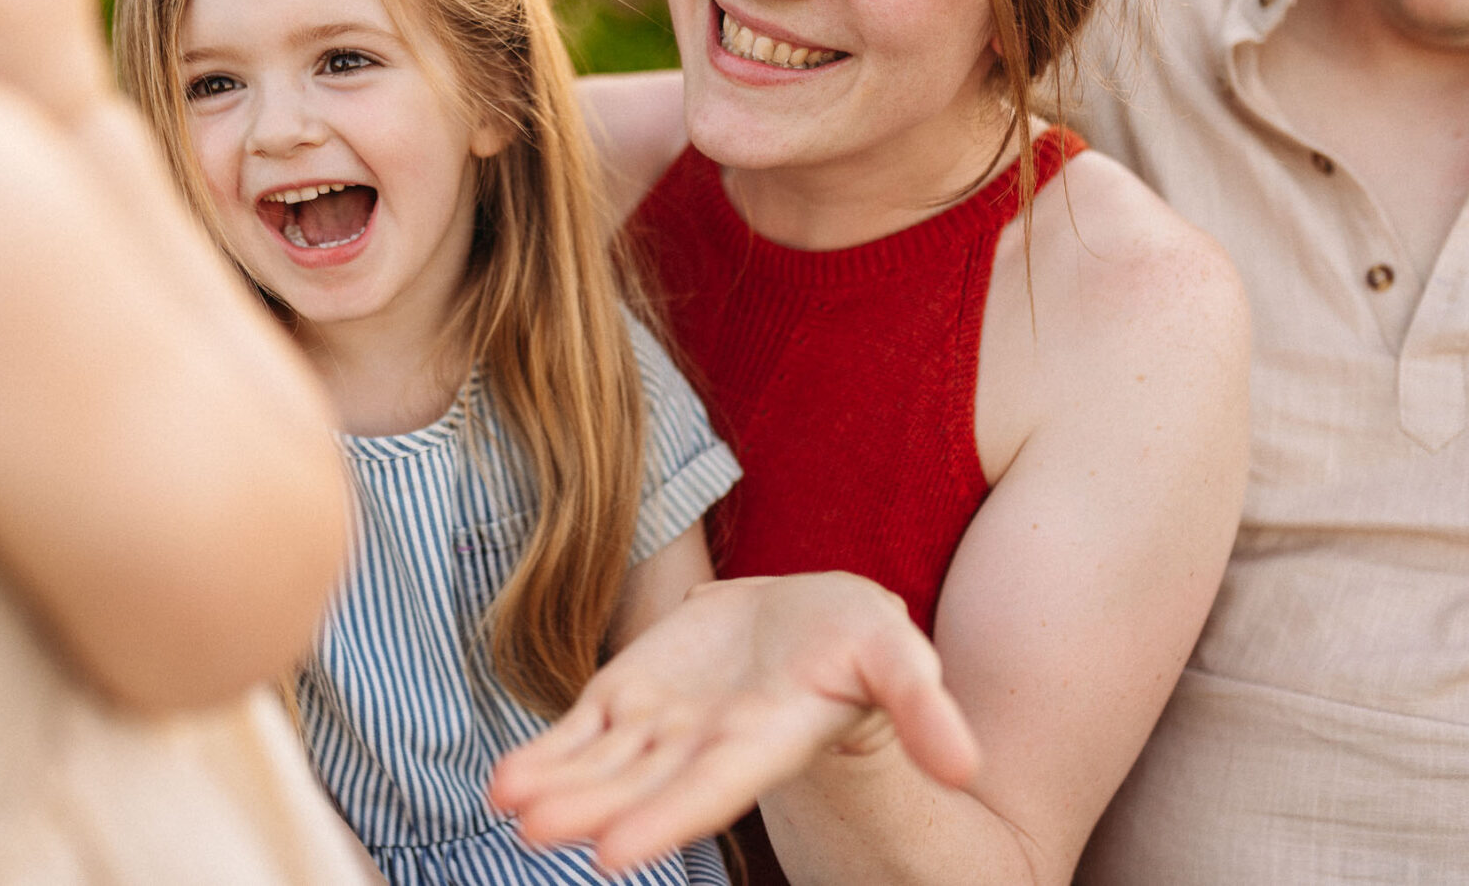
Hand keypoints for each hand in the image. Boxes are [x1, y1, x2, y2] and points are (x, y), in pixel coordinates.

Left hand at [489, 573, 979, 872]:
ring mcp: (658, 725)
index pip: (712, 788)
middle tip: (535, 832)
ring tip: (507, 804)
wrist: (800, 615)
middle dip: (589, 808)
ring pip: (598, 766)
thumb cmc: (855, 637)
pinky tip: (504, 781)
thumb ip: (922, 702)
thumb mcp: (894, 652)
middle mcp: (703, 746)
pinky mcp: (626, 696)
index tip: (614, 854)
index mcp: (764, 741)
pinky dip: (542, 757)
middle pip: (640, 785)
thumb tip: (964, 764)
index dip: (667, 818)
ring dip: (554, 788)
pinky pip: (576, 734)